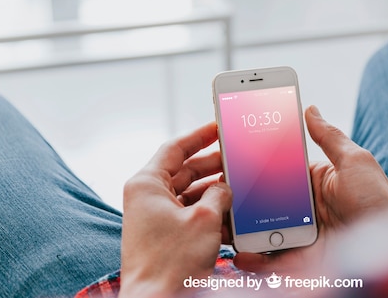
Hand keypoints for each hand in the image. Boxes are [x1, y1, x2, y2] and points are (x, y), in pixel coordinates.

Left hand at [120, 122, 231, 297]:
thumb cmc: (170, 262)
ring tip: (240, 189)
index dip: (200, 135)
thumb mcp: (206, 219)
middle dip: (214, 166)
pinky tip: (232, 216)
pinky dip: (210, 214)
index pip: (175, 147)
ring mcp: (155, 217)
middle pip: (185, 170)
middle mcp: (148, 197)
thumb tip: (226, 187)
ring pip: (191, 194)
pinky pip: (190, 215)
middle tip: (237, 159)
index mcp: (147, 183)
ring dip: (215, 193)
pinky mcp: (165, 236)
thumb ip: (220, 194)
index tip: (218, 127)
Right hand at [233, 105, 387, 272]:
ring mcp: (299, 236)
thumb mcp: (354, 161)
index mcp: (315, 183)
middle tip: (217, 191)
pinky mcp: (298, 262)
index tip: (230, 157)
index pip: (276, 172)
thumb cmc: (379, 201)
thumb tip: (310, 108)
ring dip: (239, 227)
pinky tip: (238, 252)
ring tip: (220, 220)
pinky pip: (268, 261)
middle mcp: (304, 209)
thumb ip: (329, 136)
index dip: (254, 166)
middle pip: (262, 202)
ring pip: (260, 230)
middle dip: (239, 197)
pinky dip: (250, 259)